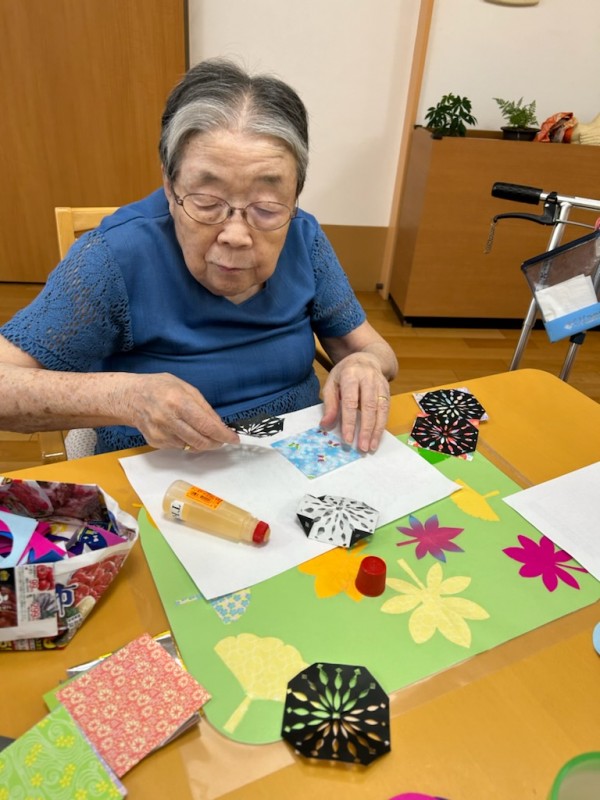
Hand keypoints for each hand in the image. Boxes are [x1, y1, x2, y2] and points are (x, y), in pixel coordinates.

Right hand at [118, 373, 238, 450]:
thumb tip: (219, 425)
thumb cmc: (160, 388)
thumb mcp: (185, 387)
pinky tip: (181, 429)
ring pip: (191, 446)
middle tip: (222, 439)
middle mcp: (168, 419)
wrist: (130, 397)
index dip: (223, 435)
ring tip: (198, 430)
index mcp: (178, 402)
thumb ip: (204, 407)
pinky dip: (186, 441)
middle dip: (215, 443)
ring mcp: (161, 433)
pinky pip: (179, 446)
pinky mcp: (155, 442)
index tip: (233, 439)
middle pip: (200, 441)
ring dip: (201, 442)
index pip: (206, 425)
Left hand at [319, 353, 389, 451]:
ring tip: (372, 447)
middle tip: (363, 447)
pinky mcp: (388, 389)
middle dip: (366, 429)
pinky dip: (382, 425)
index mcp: (350, 375)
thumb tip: (325, 425)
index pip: (350, 402)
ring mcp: (380, 383)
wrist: (368, 358)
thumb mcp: (332, 383)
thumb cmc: (345, 373)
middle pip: (368, 407)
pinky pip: (387, 409)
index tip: (348, 439)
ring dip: (377, 430)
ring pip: (381, 409)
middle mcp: (368, 378)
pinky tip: (377, 437)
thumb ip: (330, 404)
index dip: (350, 422)